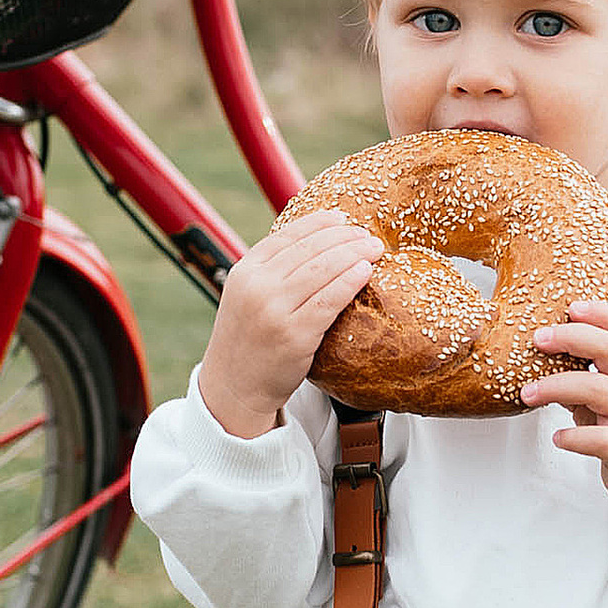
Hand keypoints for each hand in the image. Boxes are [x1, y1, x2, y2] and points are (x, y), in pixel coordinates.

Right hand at [199, 209, 378, 439]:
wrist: (233, 388)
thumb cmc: (249, 341)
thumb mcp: (247, 297)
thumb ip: (272, 272)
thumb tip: (314, 244)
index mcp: (245, 271)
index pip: (288, 235)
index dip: (320, 223)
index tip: (343, 219)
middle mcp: (257, 286)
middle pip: (309, 249)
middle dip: (344, 237)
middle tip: (368, 235)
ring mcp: (274, 311)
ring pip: (322, 270)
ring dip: (353, 254)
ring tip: (374, 249)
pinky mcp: (294, 335)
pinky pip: (330, 300)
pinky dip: (350, 281)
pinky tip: (365, 272)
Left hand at [524, 298, 607, 507]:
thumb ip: (584, 370)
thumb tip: (539, 351)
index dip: (602, 314)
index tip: (572, 307)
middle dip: (573, 339)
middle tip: (539, 339)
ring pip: (601, 391)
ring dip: (557, 387)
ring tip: (528, 393)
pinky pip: (601, 439)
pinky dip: (575, 437)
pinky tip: (558, 437)